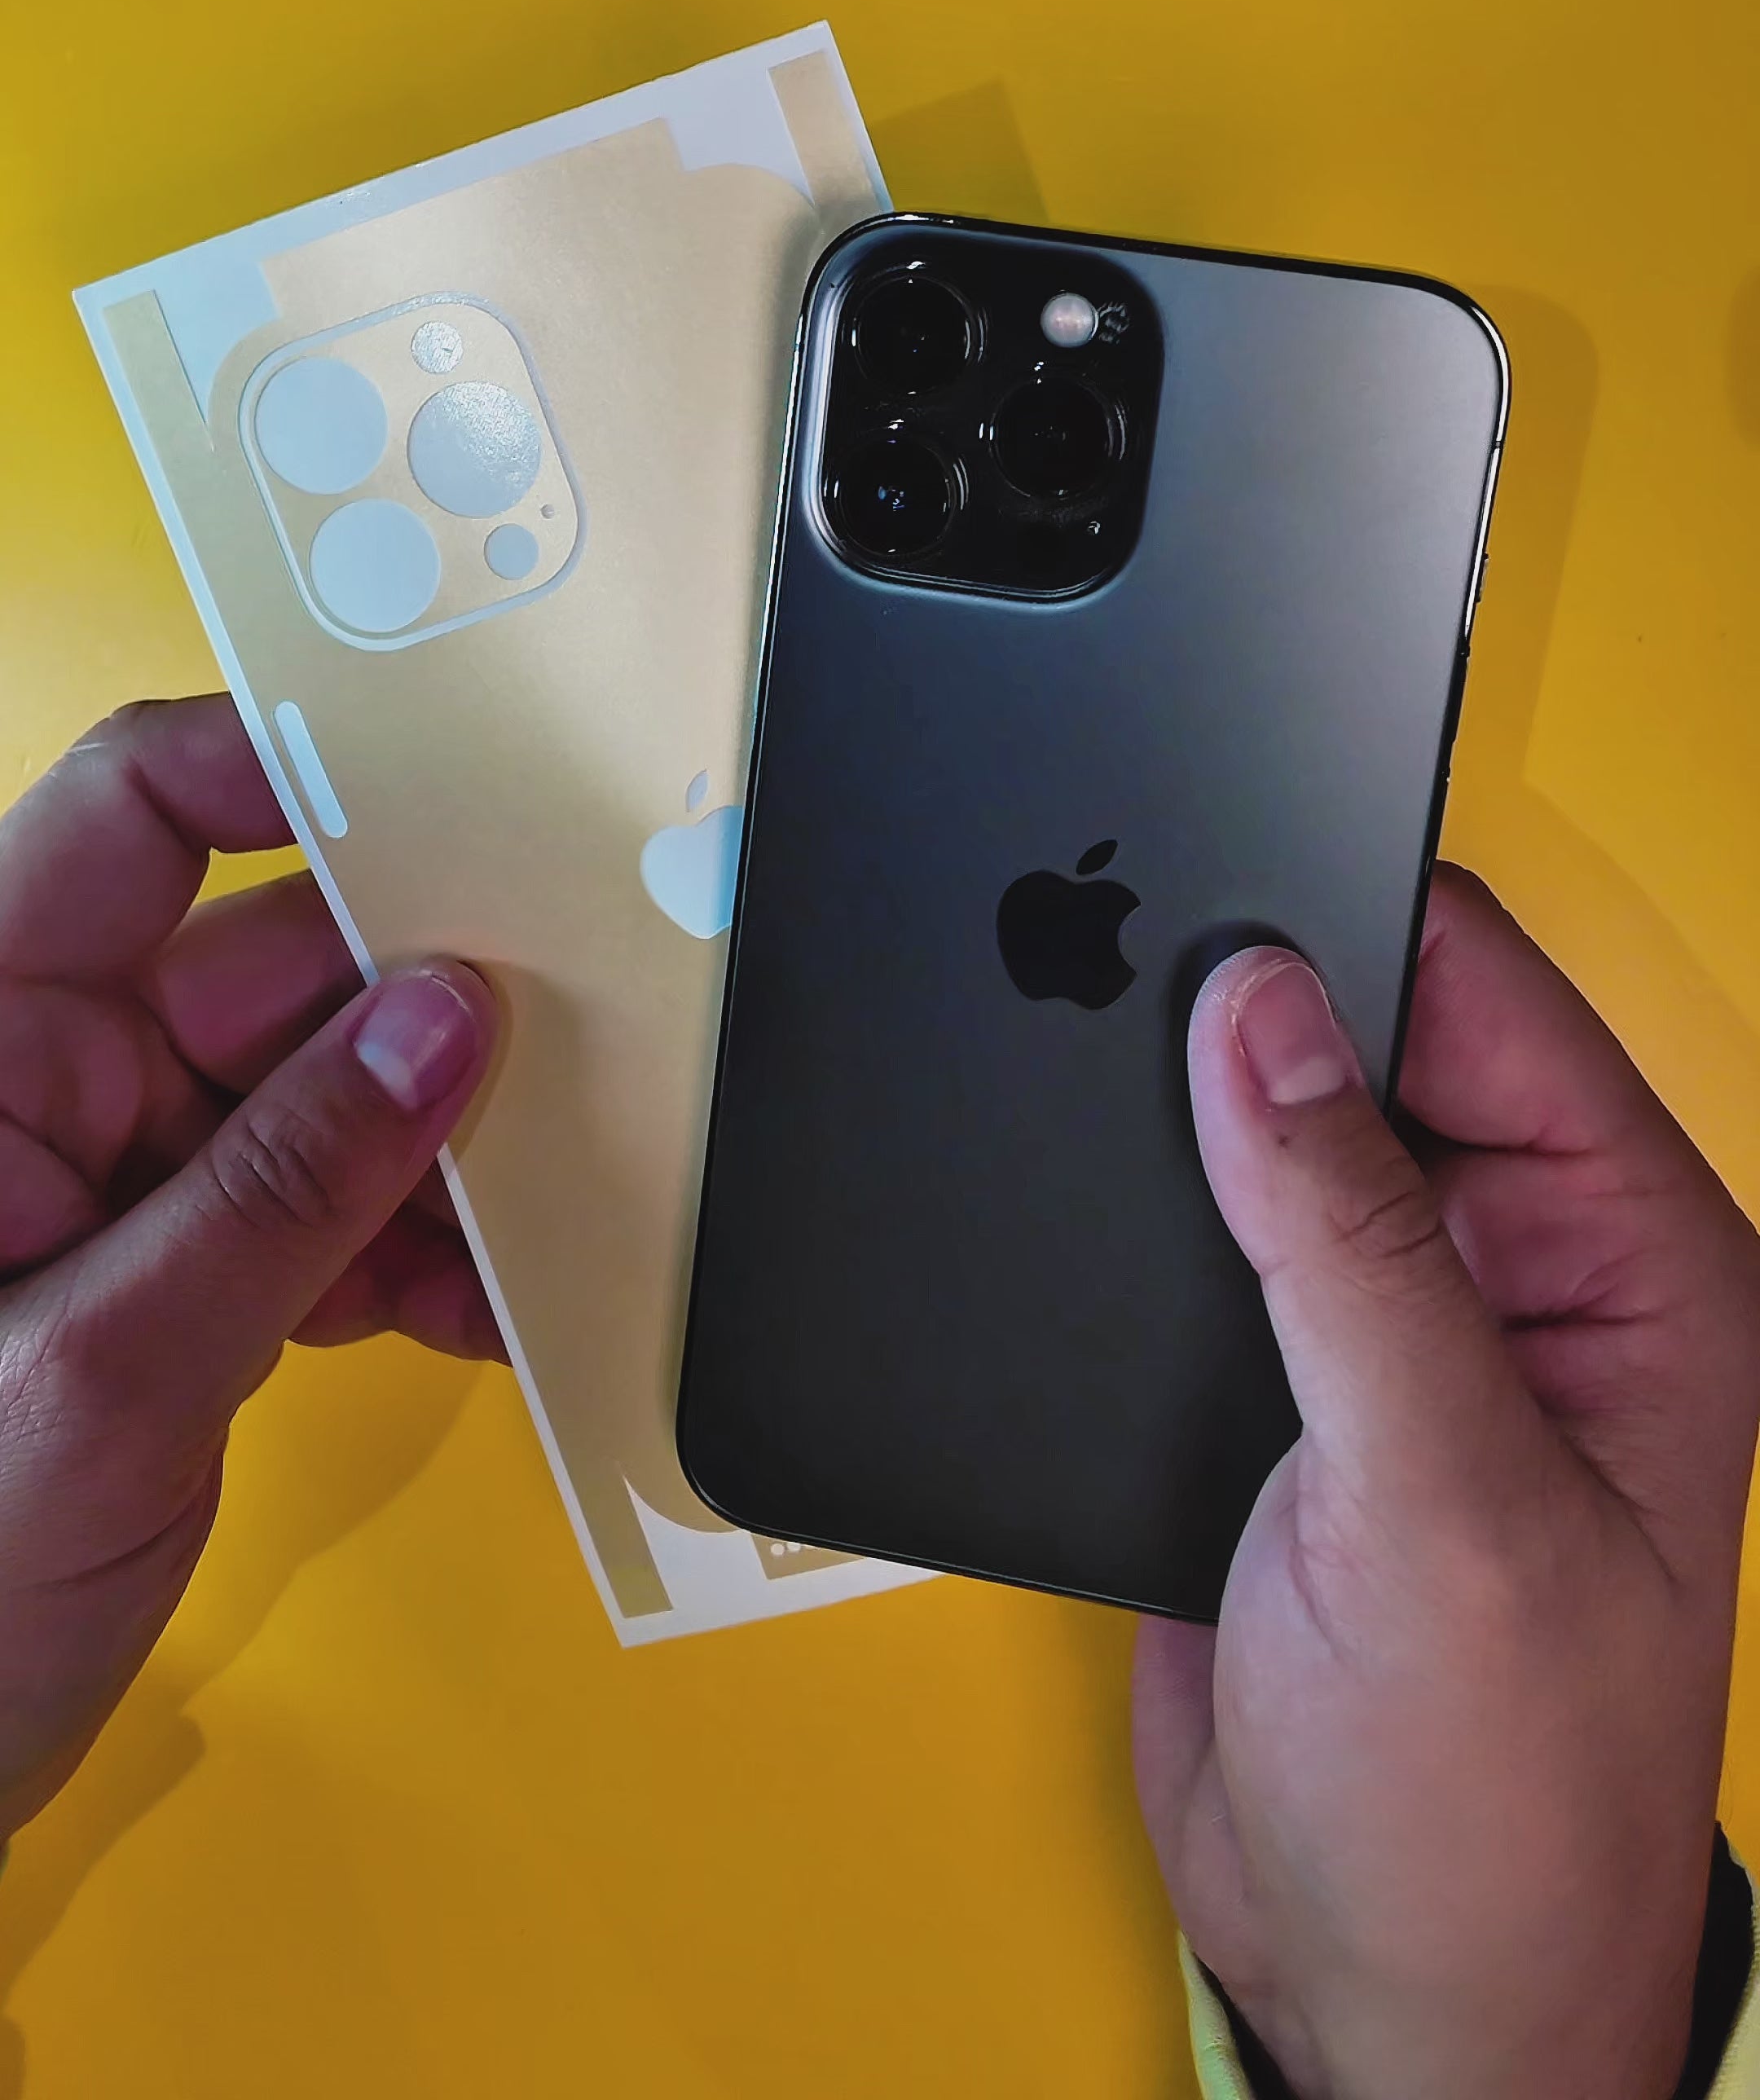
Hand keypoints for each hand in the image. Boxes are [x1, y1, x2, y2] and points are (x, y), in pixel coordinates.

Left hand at [0, 693, 502, 1838]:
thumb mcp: (98, 1376)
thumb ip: (281, 1191)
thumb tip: (447, 1023)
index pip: (131, 814)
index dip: (280, 767)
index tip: (453, 773)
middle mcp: (46, 1082)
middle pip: (269, 955)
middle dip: (423, 991)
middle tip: (577, 1016)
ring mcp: (115, 1182)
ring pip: (324, 1089)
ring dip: (442, 1146)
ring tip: (546, 1206)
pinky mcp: (175, 1278)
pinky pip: (326, 1210)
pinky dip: (413, 1249)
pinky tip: (488, 1302)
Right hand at [1134, 866, 1759, 2099]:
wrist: (1375, 1993)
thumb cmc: (1496, 1804)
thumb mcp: (1442, 1502)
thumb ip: (1349, 1243)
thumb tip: (1258, 1012)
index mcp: (1628, 1264)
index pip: (1491, 1005)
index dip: (1354, 933)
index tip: (1208, 896)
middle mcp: (1514, 1270)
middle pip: (1366, 1042)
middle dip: (1241, 1008)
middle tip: (1102, 976)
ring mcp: (1385, 1326)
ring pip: (1255, 1128)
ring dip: (1166, 1109)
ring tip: (1058, 1070)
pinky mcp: (1267, 1386)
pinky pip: (1181, 1234)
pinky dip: (1116, 1210)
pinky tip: (1062, 1196)